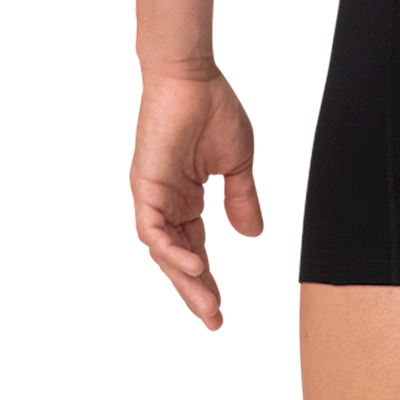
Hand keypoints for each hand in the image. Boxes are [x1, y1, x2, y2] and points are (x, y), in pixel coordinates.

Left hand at [127, 65, 265, 331]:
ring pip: (166, 251)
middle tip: (214, 322)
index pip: (194, 248)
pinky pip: (155, 231)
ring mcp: (153, 197)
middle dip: (195, 291)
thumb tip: (253, 237)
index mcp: (185, 197)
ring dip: (186, 279)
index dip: (206, 279)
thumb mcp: (238, 163)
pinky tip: (195, 267)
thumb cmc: (213, 109)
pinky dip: (173, 251)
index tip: (220, 310)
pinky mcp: (146, 187)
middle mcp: (165, 203)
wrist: (192, 77)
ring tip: (208, 305)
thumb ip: (242, 199)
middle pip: (179, 258)